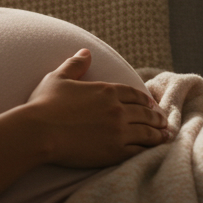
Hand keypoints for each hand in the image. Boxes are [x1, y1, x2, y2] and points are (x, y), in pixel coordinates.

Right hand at [23, 49, 170, 167]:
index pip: (135, 94)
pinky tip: (152, 151)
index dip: (145, 99)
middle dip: (156, 117)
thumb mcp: (59, 78)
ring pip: (147, 132)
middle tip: (163, 121)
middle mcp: (118, 109)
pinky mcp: (115, 152)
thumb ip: (75, 64)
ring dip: (158, 133)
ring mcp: (118, 131)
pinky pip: (139, 150)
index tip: (151, 104)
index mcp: (107, 90)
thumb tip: (85, 51)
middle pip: (145, 113)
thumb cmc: (44, 104)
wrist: (38, 132)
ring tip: (164, 136)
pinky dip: (148, 149)